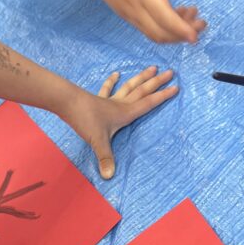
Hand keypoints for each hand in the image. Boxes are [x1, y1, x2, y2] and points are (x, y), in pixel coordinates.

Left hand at [63, 65, 177, 177]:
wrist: (67, 102)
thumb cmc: (85, 119)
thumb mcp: (98, 142)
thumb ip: (106, 158)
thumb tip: (109, 175)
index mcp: (125, 113)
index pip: (149, 103)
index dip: (163, 96)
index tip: (176, 87)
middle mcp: (120, 104)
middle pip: (143, 91)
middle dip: (158, 82)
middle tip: (171, 71)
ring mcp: (109, 100)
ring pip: (129, 86)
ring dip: (141, 78)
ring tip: (152, 68)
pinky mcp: (97, 99)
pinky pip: (107, 89)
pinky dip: (112, 81)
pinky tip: (116, 74)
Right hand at [86, 0, 207, 43]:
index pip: (164, 18)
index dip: (182, 29)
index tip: (197, 32)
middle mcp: (137, 9)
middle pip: (162, 34)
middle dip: (184, 34)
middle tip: (201, 21)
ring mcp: (132, 16)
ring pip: (157, 36)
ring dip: (176, 33)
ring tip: (192, 15)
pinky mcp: (130, 18)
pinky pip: (150, 30)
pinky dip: (166, 29)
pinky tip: (176, 14)